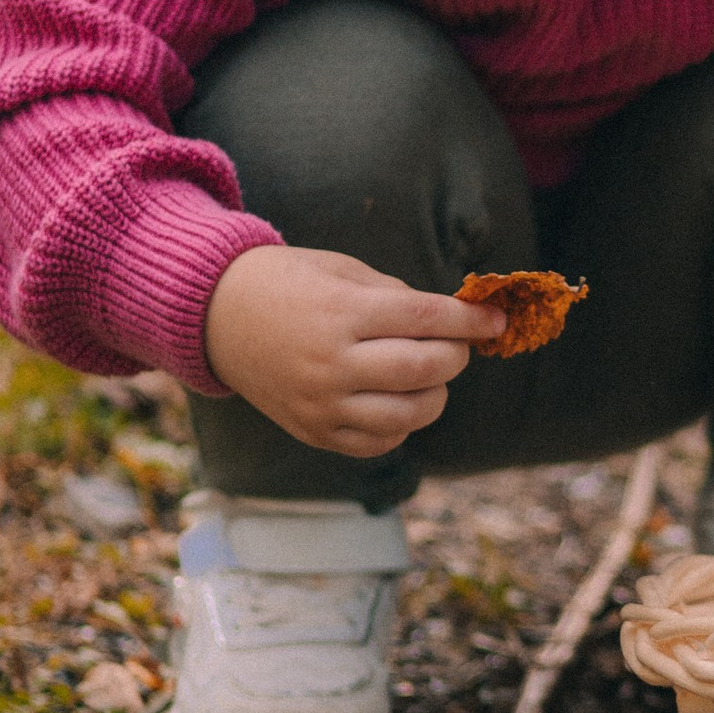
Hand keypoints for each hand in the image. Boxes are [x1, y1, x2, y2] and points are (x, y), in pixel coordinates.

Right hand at [201, 246, 503, 458]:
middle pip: (425, 369)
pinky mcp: (314, 432)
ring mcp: (321, 403)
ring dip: (435, 393)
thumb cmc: (290, 284)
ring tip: (426, 373)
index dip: (470, 322)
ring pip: (410, 413)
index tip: (495, 321)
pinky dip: (402, 422)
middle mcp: (331, 362)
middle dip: (456, 356)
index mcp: (342, 312)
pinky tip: (396, 399)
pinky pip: (380, 441)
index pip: (427, 320)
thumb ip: (400, 297)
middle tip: (457, 346)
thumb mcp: (344, 271)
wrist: (218, 316)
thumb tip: (456, 324)